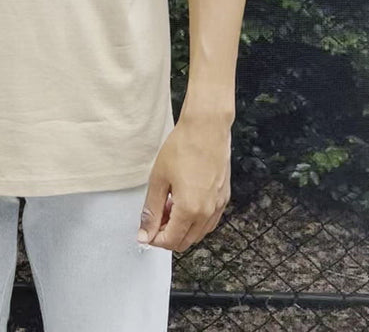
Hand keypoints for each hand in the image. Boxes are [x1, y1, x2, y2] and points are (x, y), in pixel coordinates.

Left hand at [137, 116, 230, 251]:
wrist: (206, 128)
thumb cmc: (183, 147)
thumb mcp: (158, 179)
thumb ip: (151, 210)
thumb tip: (145, 232)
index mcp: (190, 210)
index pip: (171, 241)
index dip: (155, 239)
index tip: (146, 230)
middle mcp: (207, 212)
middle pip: (185, 241)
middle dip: (167, 234)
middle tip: (156, 216)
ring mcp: (218, 205)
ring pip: (198, 233)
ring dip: (182, 227)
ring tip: (169, 205)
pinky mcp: (224, 197)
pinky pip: (209, 221)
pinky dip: (195, 220)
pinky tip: (185, 202)